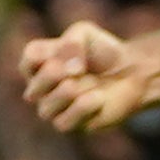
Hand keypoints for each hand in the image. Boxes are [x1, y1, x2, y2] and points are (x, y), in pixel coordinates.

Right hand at [20, 19, 159, 133]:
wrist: (131, 73)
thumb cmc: (102, 51)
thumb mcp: (85, 33)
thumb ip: (71, 43)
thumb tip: (71, 71)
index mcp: (38, 64)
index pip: (28, 60)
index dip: (44, 56)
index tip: (67, 49)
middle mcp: (40, 89)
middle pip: (32, 90)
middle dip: (53, 78)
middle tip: (76, 69)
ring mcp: (53, 109)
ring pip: (46, 110)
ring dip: (68, 94)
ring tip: (87, 83)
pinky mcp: (70, 125)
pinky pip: (64, 124)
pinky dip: (82, 108)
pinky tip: (98, 97)